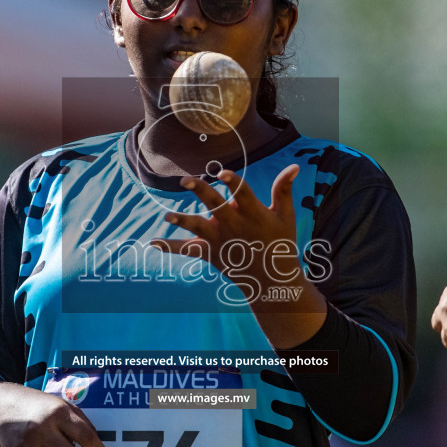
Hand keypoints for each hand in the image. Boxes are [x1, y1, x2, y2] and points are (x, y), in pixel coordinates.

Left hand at [148, 166, 326, 345]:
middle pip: (215, 205)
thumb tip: (294, 166)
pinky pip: (188, 250)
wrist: (272, 280)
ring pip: (198, 228)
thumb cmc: (280, 242)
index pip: (241, 193)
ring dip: (182, 220)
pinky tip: (152, 242)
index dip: (232, 182)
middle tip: (184, 180)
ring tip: (167, 215)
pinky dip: (170, 247)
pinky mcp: (211, 253)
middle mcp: (234, 225)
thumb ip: (284, 189)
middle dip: (200, 192)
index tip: (221, 172)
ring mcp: (221, 240)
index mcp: (253, 213)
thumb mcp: (286, 216)